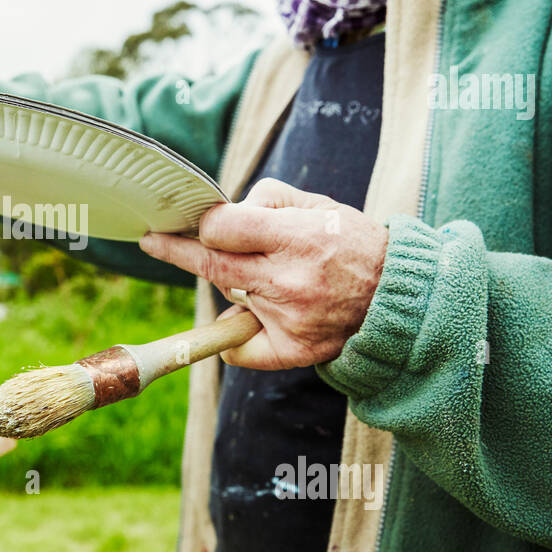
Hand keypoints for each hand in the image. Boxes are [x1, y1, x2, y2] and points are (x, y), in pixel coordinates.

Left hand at [139, 178, 387, 369]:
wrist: (398, 296)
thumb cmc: (352, 242)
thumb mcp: (317, 204)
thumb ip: (264, 201)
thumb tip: (219, 216)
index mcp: (297, 238)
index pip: (223, 229)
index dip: (206, 223)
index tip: (193, 223)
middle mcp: (290, 280)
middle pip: (212, 265)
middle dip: (176, 251)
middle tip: (154, 241)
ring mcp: (289, 319)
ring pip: (228, 296)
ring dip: (231, 284)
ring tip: (267, 276)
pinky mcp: (293, 350)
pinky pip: (239, 349)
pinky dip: (232, 338)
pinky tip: (242, 322)